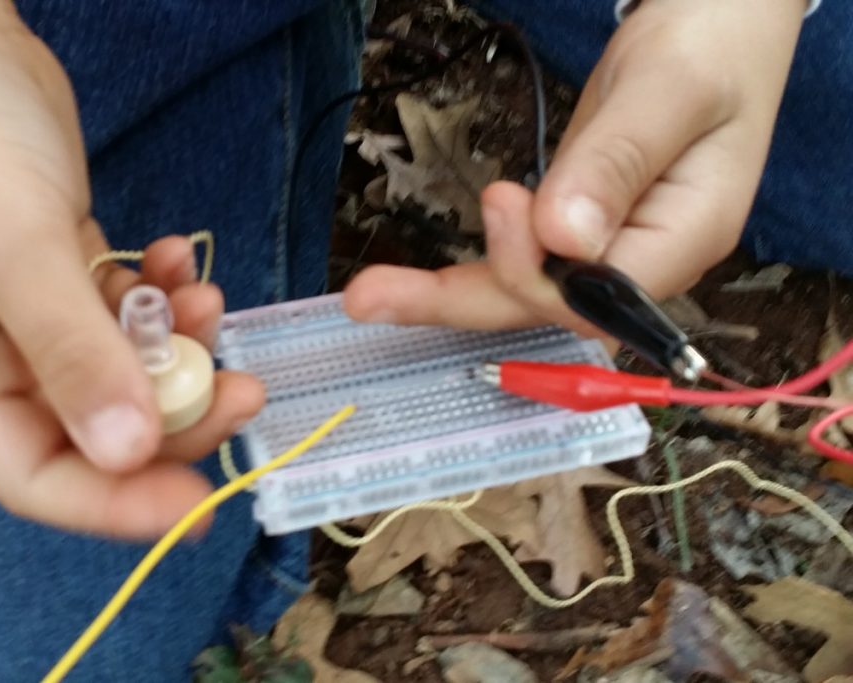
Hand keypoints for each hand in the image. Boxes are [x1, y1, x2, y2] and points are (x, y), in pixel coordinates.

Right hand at [0, 0, 262, 538]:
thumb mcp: (14, 245)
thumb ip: (70, 350)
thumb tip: (128, 454)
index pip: (36, 478)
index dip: (117, 506)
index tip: (203, 505)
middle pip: (94, 434)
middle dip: (174, 418)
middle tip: (243, 388)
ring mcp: (35, 319)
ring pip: (123, 373)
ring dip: (176, 351)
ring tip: (211, 306)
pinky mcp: (68, 277)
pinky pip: (129, 315)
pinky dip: (162, 301)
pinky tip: (179, 266)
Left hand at [344, 0, 805, 334]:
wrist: (718, 28)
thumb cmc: (709, 46)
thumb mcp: (668, 90)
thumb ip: (616, 163)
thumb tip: (562, 238)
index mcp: (688, 238)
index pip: (599, 293)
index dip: (537, 270)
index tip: (500, 202)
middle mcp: (648, 262)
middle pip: (546, 306)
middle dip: (457, 301)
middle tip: (368, 296)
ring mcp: (611, 252)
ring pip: (523, 292)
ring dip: (445, 295)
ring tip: (367, 296)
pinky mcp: (578, 233)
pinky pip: (521, 264)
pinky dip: (468, 271)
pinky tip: (415, 284)